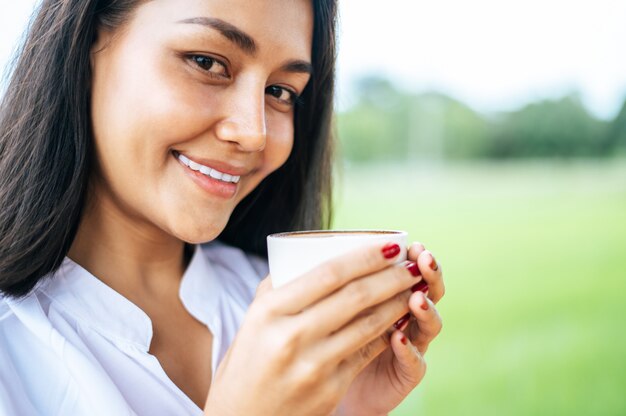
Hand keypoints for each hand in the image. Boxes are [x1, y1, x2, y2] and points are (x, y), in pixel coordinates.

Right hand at [204, 242, 423, 415]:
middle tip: (412, 263)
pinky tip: (399, 320)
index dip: (365, 257)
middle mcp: (291, 336)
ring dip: (397, 303)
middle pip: (355, 296)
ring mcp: (313, 365)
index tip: (389, 246)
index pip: (328, 274)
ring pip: (368, 324)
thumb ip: (278, 288)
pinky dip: (387, 333)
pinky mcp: (330, 389)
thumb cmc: (246, 365)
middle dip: (391, 276)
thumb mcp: (252, 321)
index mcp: (269, 312)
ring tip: (413, 288)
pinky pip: (366, 352)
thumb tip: (305, 256)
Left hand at [334, 243, 444, 415]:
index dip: (410, 258)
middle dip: (428, 274)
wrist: (323, 388)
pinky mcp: (405, 376)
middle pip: (428, 292)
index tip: (406, 242)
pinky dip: (409, 349)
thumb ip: (328, 286)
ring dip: (426, 309)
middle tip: (423, 260)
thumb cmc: (324, 342)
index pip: (407, 271)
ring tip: (416, 298)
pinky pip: (415, 363)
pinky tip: (399, 337)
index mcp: (387, 296)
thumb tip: (307, 248)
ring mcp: (409, 346)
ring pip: (429, 325)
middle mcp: (404, 317)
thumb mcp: (326, 309)